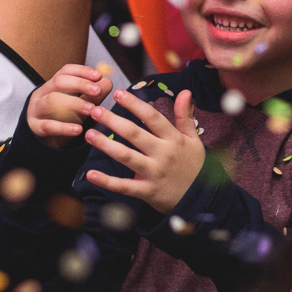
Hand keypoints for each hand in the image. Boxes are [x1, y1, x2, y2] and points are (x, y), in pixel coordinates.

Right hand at [28, 63, 112, 147]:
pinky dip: (64, 127)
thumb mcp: (78, 105)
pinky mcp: (36, 128)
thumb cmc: (62, 119)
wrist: (44, 142)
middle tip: (97, 91)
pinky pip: (49, 125)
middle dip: (80, 84)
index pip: (66, 71)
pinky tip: (79, 130)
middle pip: (59, 82)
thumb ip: (92, 95)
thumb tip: (107, 82)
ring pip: (52, 100)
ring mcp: (36, 110)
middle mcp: (42, 94)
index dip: (82, 71)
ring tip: (91, 110)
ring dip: (74, 103)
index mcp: (52, 85)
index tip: (99, 76)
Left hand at [83, 89, 205, 214]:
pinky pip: (124, 186)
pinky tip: (90, 174)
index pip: (152, 117)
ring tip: (88, 134)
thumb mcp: (193, 140)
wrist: (203, 200)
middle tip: (95, 110)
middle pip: (134, 134)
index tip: (118, 93)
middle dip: (113, 120)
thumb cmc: (195, 166)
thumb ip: (185, 116)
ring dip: (105, 145)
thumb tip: (185, 92)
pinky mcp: (147, 191)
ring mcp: (154, 173)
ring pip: (126, 156)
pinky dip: (107, 181)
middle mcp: (163, 154)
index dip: (135, 104)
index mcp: (173, 139)